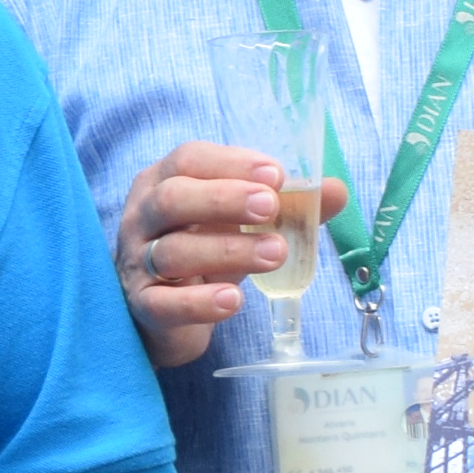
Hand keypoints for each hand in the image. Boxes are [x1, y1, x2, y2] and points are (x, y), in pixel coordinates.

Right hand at [112, 143, 344, 371]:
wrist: (163, 312)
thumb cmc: (203, 251)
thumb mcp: (240, 224)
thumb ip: (286, 207)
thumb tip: (336, 191)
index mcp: (163, 182)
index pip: (188, 160)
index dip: (231, 164)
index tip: (276, 174)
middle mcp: (142, 217)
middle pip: (172, 198)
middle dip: (223, 199)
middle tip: (271, 207)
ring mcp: (137, 262)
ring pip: (173, 251)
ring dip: (227, 250)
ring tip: (275, 254)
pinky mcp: (143, 306)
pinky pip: (165, 304)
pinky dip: (199, 302)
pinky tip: (234, 300)